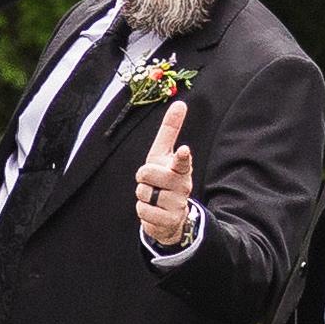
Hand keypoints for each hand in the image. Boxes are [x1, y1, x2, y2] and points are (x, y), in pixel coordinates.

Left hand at [132, 105, 202, 254]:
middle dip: (143, 176)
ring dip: (143, 195)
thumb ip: (170, 130)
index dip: (180, 156)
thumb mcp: (164, 154)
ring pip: (143, 193)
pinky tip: (154, 211)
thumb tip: (180, 103)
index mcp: (181, 168)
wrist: (171, 215)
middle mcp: (182, 185)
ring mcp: (177, 204)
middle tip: (152, 180)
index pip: (181, 161)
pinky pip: (142, 211)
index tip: (182, 150)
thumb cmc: (165, 177)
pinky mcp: (169, 221)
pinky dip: (143, 211)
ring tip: (154, 196)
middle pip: (147, 173)